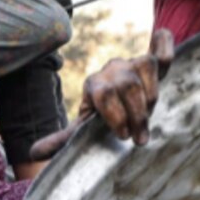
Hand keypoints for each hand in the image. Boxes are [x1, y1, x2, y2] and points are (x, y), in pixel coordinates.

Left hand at [30, 29, 173, 159]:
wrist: (117, 109)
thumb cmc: (99, 122)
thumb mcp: (81, 131)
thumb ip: (62, 140)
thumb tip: (34, 153)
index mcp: (93, 85)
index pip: (104, 95)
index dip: (115, 116)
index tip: (122, 137)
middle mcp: (111, 70)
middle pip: (127, 85)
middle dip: (137, 114)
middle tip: (140, 138)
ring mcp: (132, 64)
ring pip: (146, 68)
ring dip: (152, 96)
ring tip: (150, 117)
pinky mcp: (151, 63)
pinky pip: (160, 49)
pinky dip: (164, 46)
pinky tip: (165, 52)